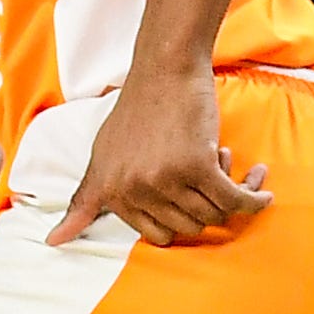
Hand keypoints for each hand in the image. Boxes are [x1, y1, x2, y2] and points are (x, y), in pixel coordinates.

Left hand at [50, 71, 266, 246]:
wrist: (164, 71)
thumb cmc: (137, 113)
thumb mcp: (102, 159)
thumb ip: (85, 201)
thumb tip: (53, 242)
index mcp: (111, 192)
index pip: (159, 236)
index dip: (181, 215)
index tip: (186, 189)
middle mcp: (134, 189)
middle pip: (190, 227)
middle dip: (206, 202)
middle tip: (205, 167)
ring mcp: (165, 178)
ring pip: (214, 214)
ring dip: (230, 191)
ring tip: (220, 159)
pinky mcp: (197, 165)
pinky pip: (236, 199)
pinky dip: (255, 196)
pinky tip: (261, 185)